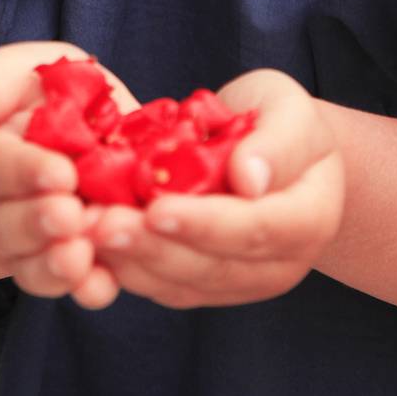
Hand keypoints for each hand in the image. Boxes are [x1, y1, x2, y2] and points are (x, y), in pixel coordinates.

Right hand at [0, 41, 138, 308]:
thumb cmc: (33, 93)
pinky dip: (86, 289)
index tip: (59, 173)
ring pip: (29, 266)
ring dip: (54, 266)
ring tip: (80, 258)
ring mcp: (30, 243)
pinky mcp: (69, 260)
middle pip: (4, 226)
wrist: (68, 123)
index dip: (23, 173)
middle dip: (36, 224)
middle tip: (69, 216)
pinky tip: (102, 284)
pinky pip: (70, 285)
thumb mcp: (11, 73)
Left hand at [86, 69, 344, 309]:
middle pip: (214, 267)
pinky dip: (128, 267)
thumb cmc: (279, 119)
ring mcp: (244, 282)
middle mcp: (282, 265)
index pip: (257, 229)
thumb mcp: (287, 109)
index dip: (205, 223)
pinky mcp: (209, 286)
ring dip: (132, 261)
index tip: (156, 209)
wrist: (272, 149)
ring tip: (85, 231)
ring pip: (185, 285)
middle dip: (153, 247)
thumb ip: (275, 142)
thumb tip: (248, 179)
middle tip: (100, 224)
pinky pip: (167, 286)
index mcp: (311, 218)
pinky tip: (91, 242)